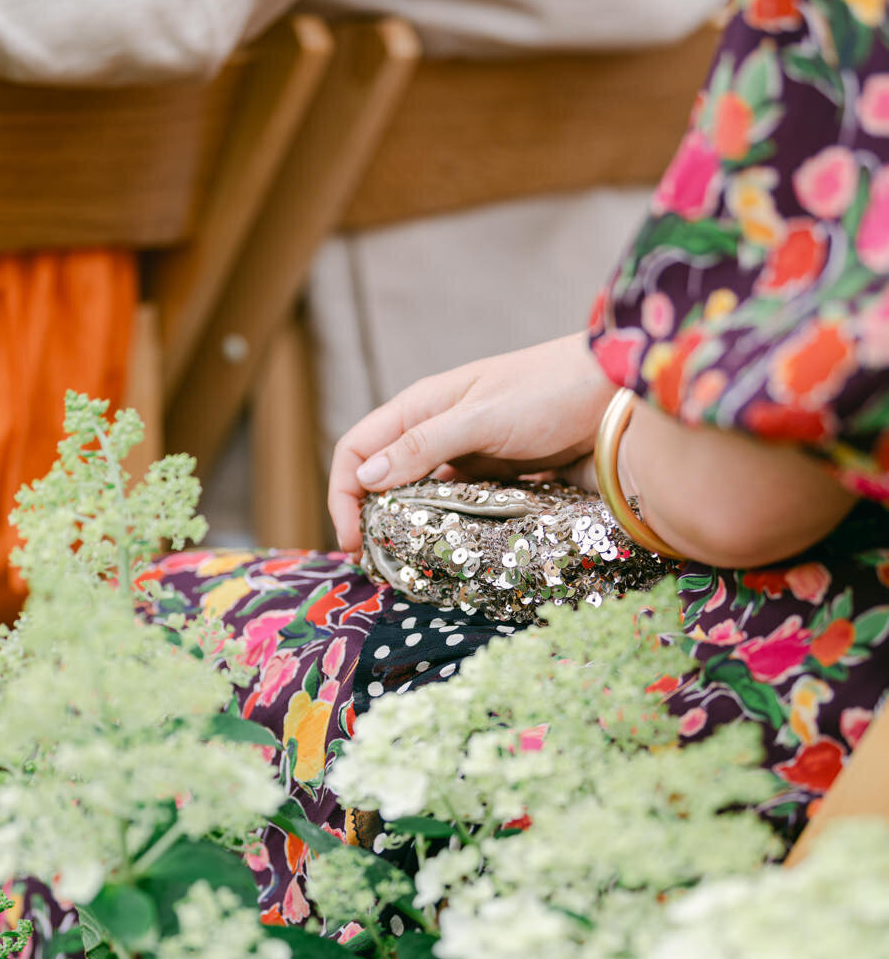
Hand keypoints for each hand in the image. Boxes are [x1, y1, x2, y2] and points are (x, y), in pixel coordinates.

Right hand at [327, 333, 614, 553]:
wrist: (616, 391)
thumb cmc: (549, 389)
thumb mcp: (481, 415)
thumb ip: (423, 445)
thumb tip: (365, 479)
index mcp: (421, 407)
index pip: (357, 450)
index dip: (342, 494)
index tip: (352, 540)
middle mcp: (437, 432)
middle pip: (382, 479)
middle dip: (370, 520)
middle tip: (378, 565)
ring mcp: (468, 457)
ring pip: (420, 499)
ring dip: (409, 531)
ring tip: (410, 568)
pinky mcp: (499, 478)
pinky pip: (461, 510)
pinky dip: (450, 531)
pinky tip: (454, 554)